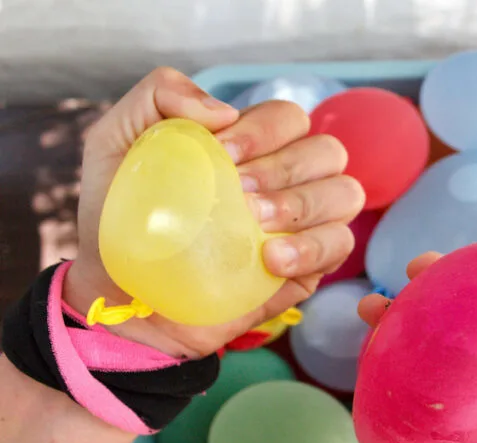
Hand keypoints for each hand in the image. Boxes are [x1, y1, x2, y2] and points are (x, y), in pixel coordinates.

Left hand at [64, 67, 364, 356]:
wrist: (122, 297)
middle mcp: (288, 180)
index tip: (222, 153)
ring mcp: (304, 225)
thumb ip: (158, 96)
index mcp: (253, 145)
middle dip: (284, 168)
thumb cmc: (123, 220)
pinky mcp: (308, 269)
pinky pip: (339, 245)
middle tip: (237, 193)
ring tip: (256, 222)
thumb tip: (223, 110)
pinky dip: (311, 247)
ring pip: (345, 194)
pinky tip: (270, 259)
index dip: (265, 130)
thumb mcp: (117, 141)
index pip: (289, 118)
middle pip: (327, 151)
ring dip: (303, 203)